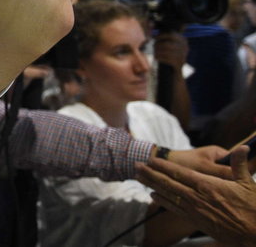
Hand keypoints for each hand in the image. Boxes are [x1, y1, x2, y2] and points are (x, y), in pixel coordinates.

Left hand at [138, 146, 255, 243]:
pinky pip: (175, 209)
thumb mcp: (247, 183)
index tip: (151, 159)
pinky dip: (163, 201)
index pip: (180, 173)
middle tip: (136, 165)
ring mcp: (195, 209)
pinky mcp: (196, 220)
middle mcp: (197, 197)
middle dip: (151, 174)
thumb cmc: (252, 207)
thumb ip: (239, 164)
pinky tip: (154, 196)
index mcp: (208, 186)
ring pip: (169, 195)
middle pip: (169, 183)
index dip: (163, 166)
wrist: (253, 233)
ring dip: (153, 185)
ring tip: (139, 177)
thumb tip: (243, 147)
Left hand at [153, 32, 188, 68]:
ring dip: (157, 51)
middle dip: (158, 45)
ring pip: (166, 51)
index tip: (154, 38)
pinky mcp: (179, 63)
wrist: (176, 70)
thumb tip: (150, 23)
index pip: (171, 34)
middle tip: (153, 46)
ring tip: (154, 52)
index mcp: (183, 40)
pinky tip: (157, 57)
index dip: (161, 35)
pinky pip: (166, 59)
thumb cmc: (170, 54)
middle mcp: (185, 47)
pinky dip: (159, 57)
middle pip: (167, 44)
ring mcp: (183, 56)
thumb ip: (163, 35)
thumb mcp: (170, 44)